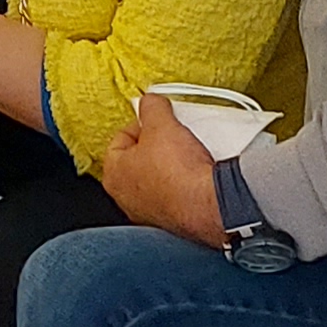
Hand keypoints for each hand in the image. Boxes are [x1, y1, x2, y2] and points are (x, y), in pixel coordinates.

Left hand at [101, 95, 231, 245]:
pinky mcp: (177, 224)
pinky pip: (178, 196)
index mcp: (114, 175)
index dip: (141, 123)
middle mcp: (128, 200)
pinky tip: (198, 175)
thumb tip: (150, 102)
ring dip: (172, 166)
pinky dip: (186, 185)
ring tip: (188, 154)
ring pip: (159, 179)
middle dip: (156, 145)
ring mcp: (152, 215)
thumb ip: (151, 107)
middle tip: (172, 135)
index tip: (155, 118)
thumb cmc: (179, 174)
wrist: (212, 206)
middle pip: (140, 160)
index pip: (121, 139)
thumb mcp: (161, 123)